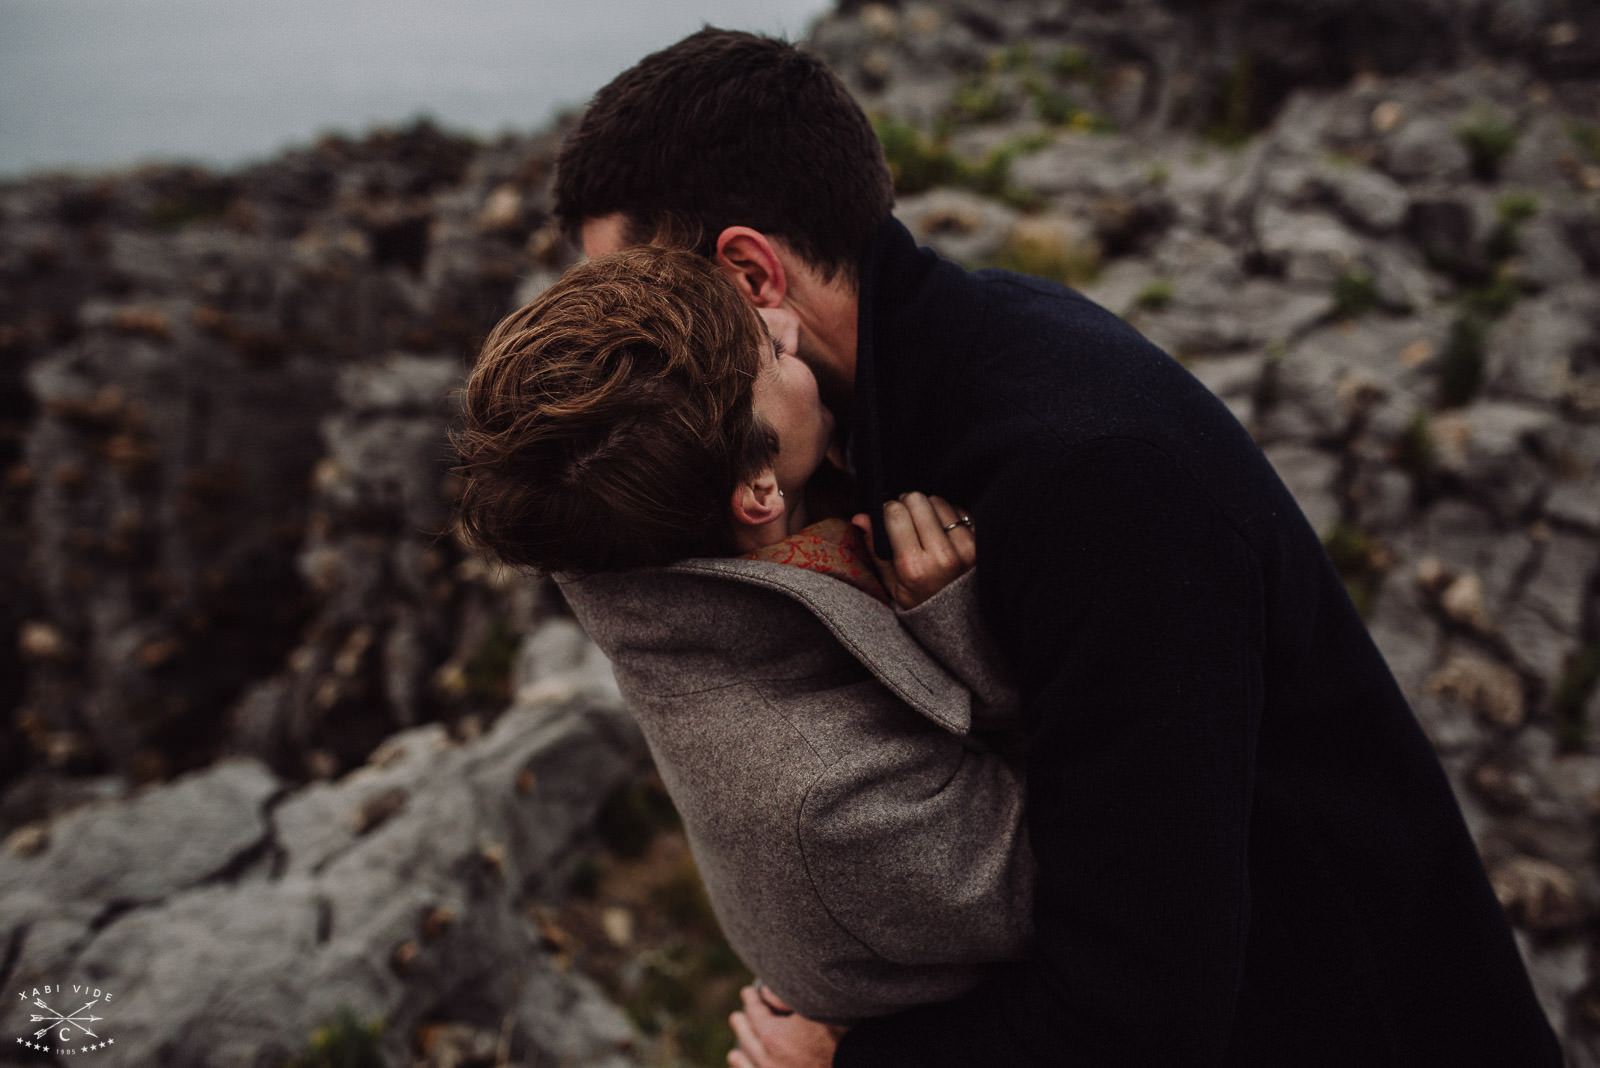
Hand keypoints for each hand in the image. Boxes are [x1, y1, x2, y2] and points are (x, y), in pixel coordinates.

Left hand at [728, 984, 843, 1067]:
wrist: (861, 1063)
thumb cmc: (841, 1037)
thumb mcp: (815, 1007)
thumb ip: (786, 998)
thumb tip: (765, 992)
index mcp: (773, 1038)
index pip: (756, 1014)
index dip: (751, 1001)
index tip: (748, 993)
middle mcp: (770, 1063)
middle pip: (750, 1041)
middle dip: (743, 1027)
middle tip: (736, 1017)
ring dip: (742, 1059)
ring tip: (734, 1054)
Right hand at [852, 493, 975, 608]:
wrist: (960, 619)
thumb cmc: (921, 600)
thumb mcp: (892, 583)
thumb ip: (875, 548)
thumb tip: (860, 517)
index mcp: (914, 567)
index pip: (895, 514)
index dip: (887, 509)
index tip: (886, 516)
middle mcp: (942, 555)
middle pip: (917, 500)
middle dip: (906, 504)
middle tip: (905, 518)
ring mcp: (965, 547)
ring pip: (938, 500)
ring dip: (928, 508)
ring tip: (925, 526)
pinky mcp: (979, 541)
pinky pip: (958, 509)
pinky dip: (947, 514)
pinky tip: (942, 531)